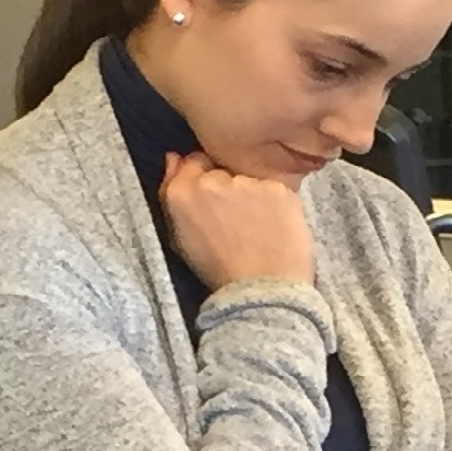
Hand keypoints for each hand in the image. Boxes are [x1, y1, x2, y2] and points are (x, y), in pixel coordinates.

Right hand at [161, 152, 315, 290]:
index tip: (215, 199)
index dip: (205, 178)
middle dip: (229, 185)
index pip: (193, 162)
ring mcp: (248, 183)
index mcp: (181, 193)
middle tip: (238, 217)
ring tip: (259, 227)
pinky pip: (276, 189)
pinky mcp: (279, 188)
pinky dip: (278, 204)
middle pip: (223, 169)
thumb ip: (172, 193)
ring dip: (254, 194)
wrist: (261, 291)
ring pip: (251, 178)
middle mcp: (212, 181)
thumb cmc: (219, 272)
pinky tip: (276, 227)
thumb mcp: (181, 238)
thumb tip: (173, 158)